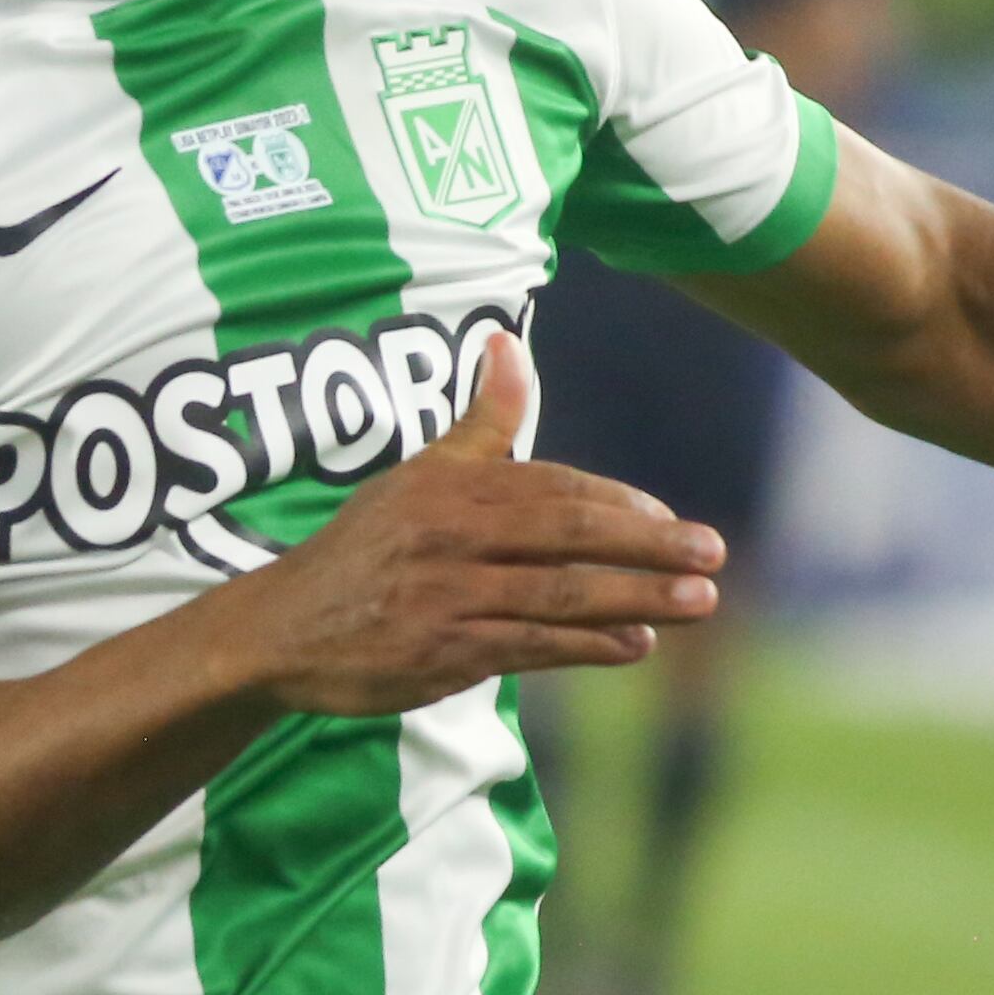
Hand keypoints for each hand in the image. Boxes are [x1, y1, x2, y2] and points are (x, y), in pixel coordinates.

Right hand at [225, 328, 724, 718]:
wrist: (281, 630)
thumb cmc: (363, 551)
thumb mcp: (414, 475)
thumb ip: (478, 421)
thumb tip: (507, 340)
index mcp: (450, 488)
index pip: (550, 488)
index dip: (616, 503)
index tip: (669, 517)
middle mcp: (452, 537)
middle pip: (567, 535)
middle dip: (648, 545)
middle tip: (713, 553)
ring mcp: (449, 597)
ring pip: (559, 595)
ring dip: (636, 597)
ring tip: (700, 601)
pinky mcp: (443, 653)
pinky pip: (530, 646)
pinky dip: (587, 646)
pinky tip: (635, 644)